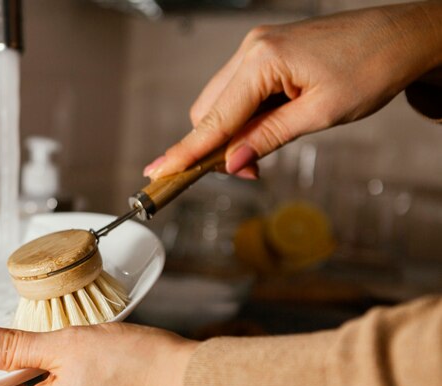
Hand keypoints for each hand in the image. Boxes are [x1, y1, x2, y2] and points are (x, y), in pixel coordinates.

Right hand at [144, 1, 441, 179]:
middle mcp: (252, 49)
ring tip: (263, 151)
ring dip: (233, 133)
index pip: (214, 118)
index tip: (158, 172)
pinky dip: (245, 117)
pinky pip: (239, 91)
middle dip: (216, 146)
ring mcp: (258, 48)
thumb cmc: (372, 67)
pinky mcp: (267, 52)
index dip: (186, 151)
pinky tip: (269, 126)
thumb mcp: (320, 114)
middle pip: (209, 110)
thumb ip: (268, 139)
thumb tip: (233, 164)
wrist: (404, 36)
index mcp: (262, 60)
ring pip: (221, 102)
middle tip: (248, 172)